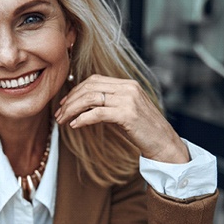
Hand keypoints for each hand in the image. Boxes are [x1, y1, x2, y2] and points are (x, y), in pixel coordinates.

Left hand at [55, 74, 189, 163]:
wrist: (164, 144)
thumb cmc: (143, 130)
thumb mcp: (124, 112)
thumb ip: (107, 104)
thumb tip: (82, 107)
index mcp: (127, 84)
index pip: (94, 80)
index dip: (76, 91)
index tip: (64, 103)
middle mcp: (128, 88)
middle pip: (89, 87)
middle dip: (70, 101)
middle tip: (58, 114)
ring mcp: (128, 100)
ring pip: (90, 99)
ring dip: (72, 110)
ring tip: (62, 121)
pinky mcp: (127, 114)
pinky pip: (97, 113)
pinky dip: (83, 119)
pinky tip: (75, 125)